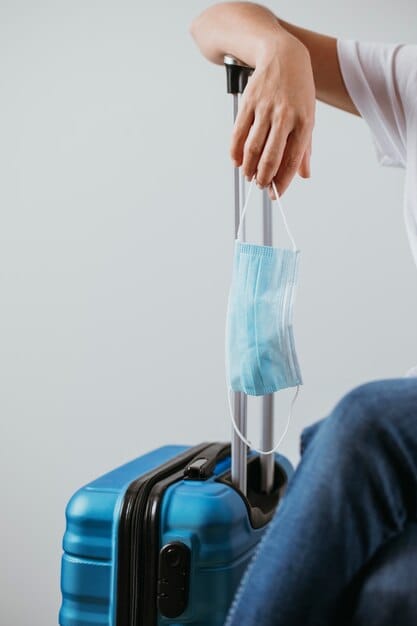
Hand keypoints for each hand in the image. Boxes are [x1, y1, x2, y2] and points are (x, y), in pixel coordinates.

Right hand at [230, 34, 314, 196]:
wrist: (282, 54)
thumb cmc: (298, 89)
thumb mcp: (309, 116)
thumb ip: (305, 148)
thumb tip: (303, 175)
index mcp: (304, 122)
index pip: (292, 160)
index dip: (282, 182)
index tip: (276, 195)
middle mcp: (284, 116)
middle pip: (269, 158)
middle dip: (263, 178)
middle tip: (261, 185)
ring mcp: (265, 109)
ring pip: (252, 148)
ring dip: (249, 168)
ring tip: (249, 175)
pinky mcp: (248, 103)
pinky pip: (238, 133)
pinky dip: (236, 151)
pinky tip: (237, 161)